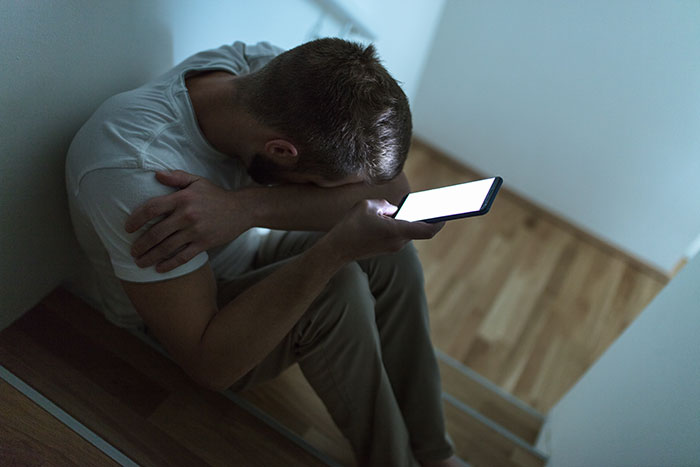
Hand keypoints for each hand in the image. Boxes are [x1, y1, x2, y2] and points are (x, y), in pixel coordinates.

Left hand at [125, 170, 251, 271]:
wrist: (242, 209)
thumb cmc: (216, 195)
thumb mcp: (197, 181)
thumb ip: (176, 177)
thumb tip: (155, 174)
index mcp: (182, 199)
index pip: (152, 208)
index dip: (136, 219)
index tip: (127, 228)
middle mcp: (187, 215)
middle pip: (156, 232)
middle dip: (140, 244)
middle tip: (132, 251)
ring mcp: (196, 231)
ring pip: (167, 247)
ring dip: (150, 256)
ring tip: (140, 262)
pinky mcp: (204, 243)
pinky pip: (183, 257)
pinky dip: (169, 264)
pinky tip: (159, 268)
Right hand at [327, 199, 443, 260]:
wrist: (337, 249)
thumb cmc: (351, 226)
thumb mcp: (368, 205)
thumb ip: (385, 205)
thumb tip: (393, 210)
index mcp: (397, 231)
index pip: (427, 230)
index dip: (439, 223)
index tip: (447, 215)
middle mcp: (398, 242)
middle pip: (417, 229)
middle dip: (421, 217)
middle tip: (434, 206)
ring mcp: (392, 247)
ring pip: (406, 231)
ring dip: (406, 221)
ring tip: (410, 207)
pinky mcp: (385, 249)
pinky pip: (397, 235)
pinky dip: (397, 226)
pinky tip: (390, 217)